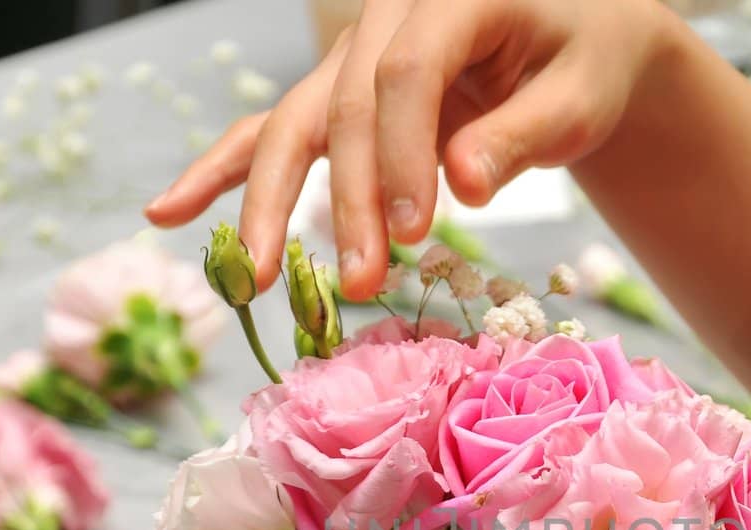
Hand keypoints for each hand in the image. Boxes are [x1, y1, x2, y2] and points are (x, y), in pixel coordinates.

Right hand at [143, 0, 680, 298]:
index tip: (415, 231)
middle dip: (345, 201)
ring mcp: (353, 55)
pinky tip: (166, 212)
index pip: (405, 74)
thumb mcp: (579, 97)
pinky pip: (274, 128)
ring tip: (254, 275)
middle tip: (360, 281)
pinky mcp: (341, 95)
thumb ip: (524, 136)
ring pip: (294, 122)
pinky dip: (225, 171)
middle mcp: (387, 16)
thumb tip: (462, 186)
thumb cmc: (584, 65)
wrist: (575, 38)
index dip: (401, 155)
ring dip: (272, 202)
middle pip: (341, 105)